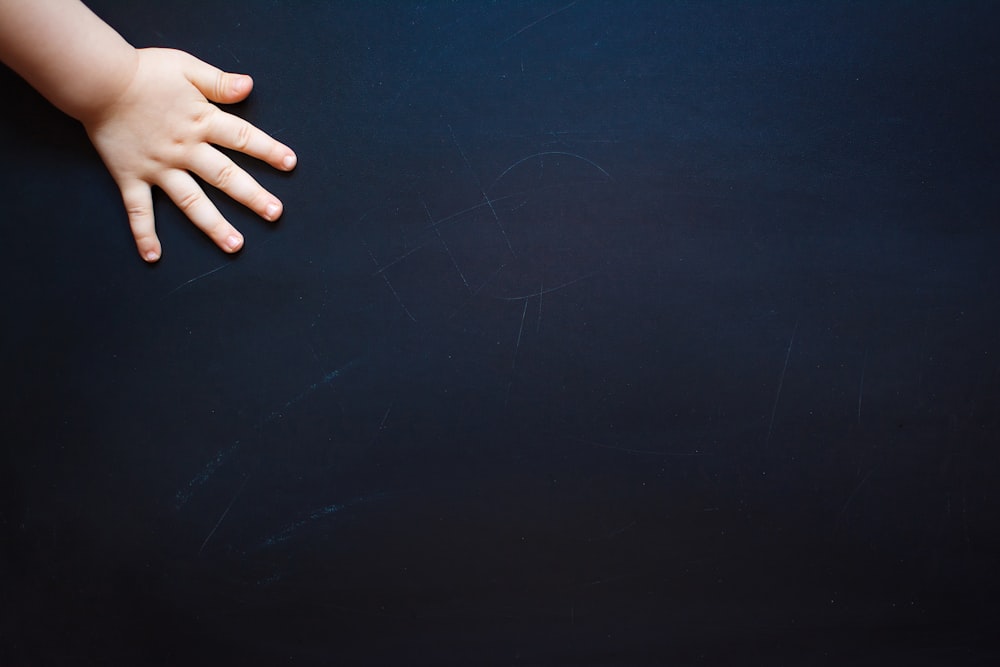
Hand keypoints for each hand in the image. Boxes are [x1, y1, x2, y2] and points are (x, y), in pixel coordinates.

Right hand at [82, 47, 296, 261]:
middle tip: (275, 214)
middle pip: (225, 176)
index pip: (242, 138)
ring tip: (235, 245)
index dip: (268, 151)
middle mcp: (184, 149)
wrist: (97, 79)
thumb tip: (249, 86)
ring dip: (214, 225)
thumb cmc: (144, 71)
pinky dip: (144, 234)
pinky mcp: (130, 177)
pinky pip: (138, 210)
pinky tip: (153, 256)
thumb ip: (218, 82)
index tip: (290, 164)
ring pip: (191, 201)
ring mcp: (158, 167)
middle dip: (252, 196)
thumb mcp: (186, 68)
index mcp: (201, 122)